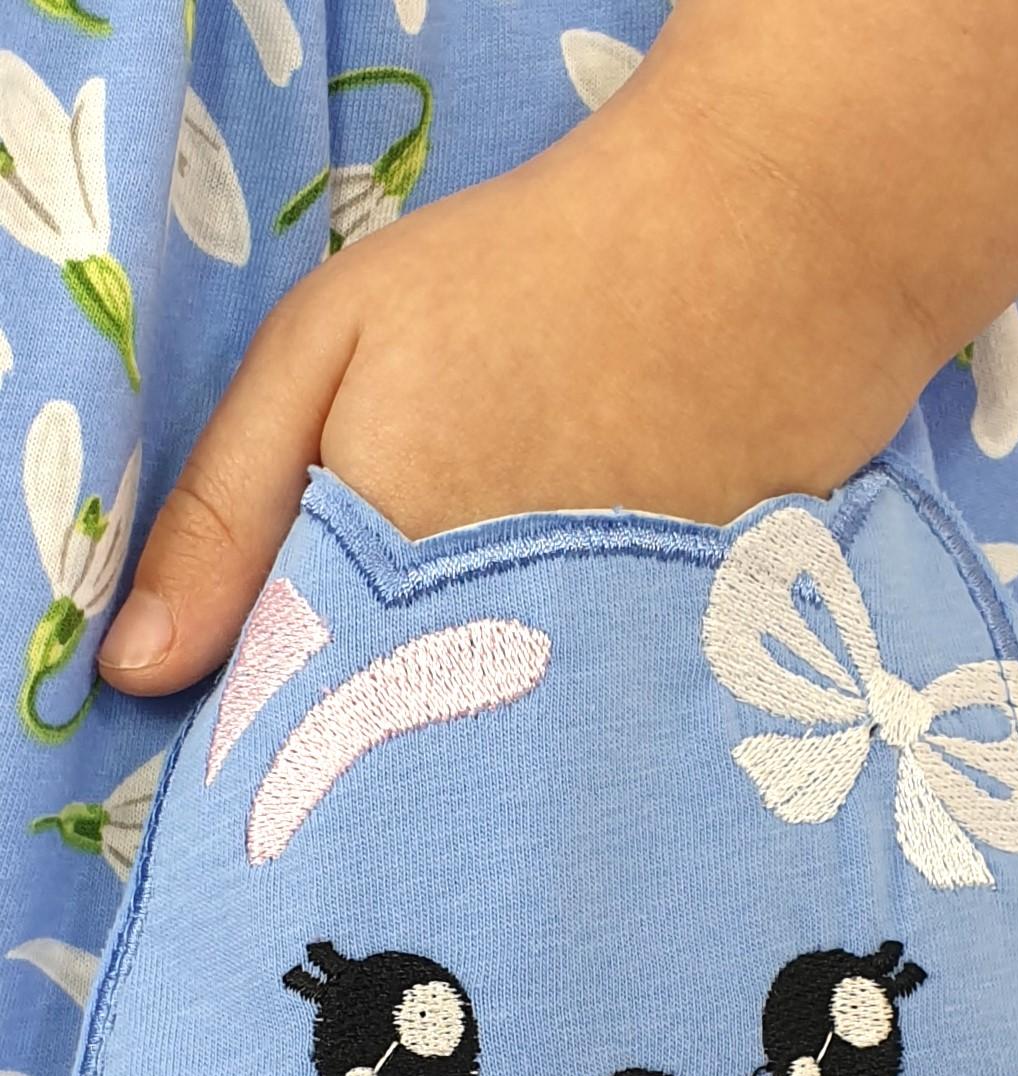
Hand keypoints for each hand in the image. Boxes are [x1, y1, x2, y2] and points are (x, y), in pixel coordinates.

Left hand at [97, 78, 927, 697]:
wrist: (766, 244)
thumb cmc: (527, 276)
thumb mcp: (331, 345)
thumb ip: (228, 510)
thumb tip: (142, 672)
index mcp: (396, 584)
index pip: (310, 740)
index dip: (301, 742)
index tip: (316, 719)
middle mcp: (509, 653)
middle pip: (422, 780)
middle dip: (405, 764)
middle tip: (431, 686)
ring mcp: (615, 672)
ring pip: (525, 775)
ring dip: (506, 758)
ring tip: (524, 680)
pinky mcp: (707, 675)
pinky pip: (623, 745)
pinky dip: (603, 728)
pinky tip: (611, 672)